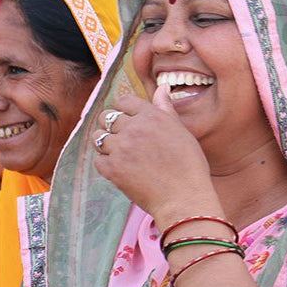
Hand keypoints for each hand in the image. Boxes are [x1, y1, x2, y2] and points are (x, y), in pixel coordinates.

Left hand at [92, 84, 217, 222]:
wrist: (184, 198)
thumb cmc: (188, 166)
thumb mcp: (182, 132)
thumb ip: (165, 109)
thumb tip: (162, 88)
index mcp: (151, 116)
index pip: (123, 101)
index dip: (123, 111)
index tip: (128, 122)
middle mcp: (134, 128)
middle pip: (105, 117)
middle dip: (110, 126)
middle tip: (121, 140)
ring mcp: (121, 148)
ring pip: (98, 137)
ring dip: (105, 144)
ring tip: (119, 154)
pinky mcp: (112, 168)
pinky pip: (98, 159)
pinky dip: (106, 164)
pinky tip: (120, 170)